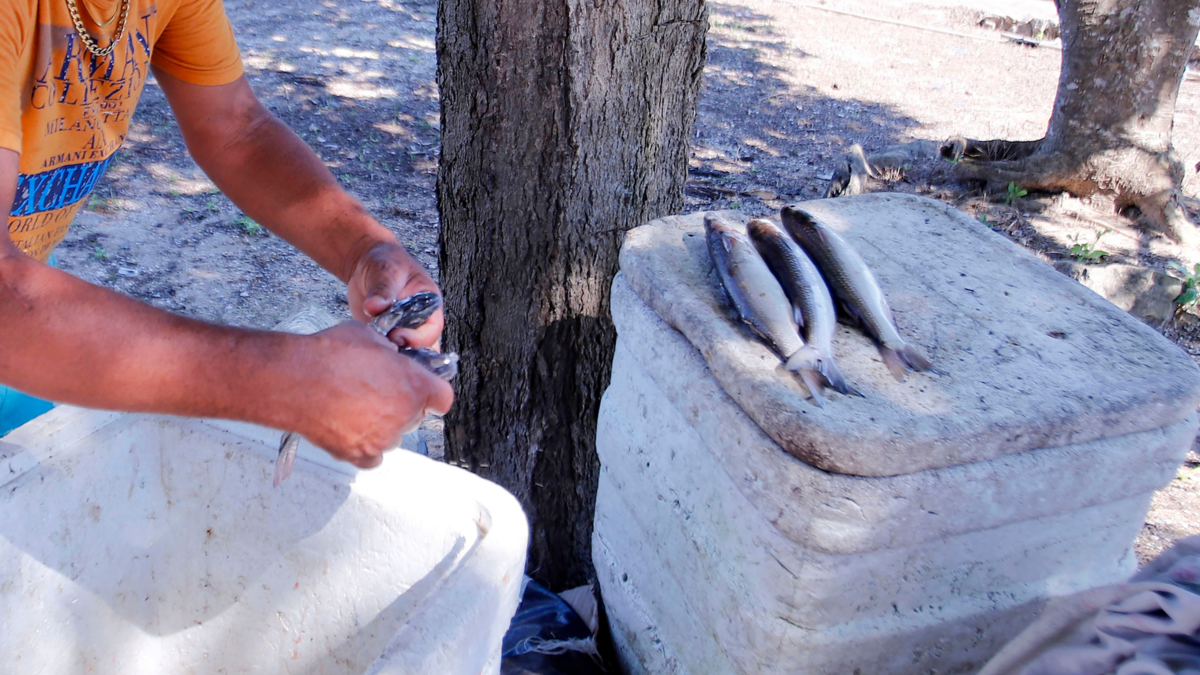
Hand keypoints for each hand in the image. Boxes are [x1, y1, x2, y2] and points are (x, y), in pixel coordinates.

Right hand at [284, 322, 453, 467]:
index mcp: (415, 385)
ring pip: (393, 435)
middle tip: (376, 391)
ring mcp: (383, 438)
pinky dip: (365, 445)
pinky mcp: (360, 455)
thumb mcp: (369, 337)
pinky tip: (349, 428)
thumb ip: (389, 352)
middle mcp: (404, 415)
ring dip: (381, 425)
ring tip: (354, 407)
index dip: (432, 392)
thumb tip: (391, 356)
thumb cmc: (328, 355)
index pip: (442, 397)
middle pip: (415, 416)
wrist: (294, 380)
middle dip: (401, 405)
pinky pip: (373, 456)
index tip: (424, 391)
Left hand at [347, 241, 443, 348]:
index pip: (431, 330)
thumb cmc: (385, 262)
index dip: (417, 338)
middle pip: (421, 347)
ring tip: (376, 349)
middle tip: (384, 345)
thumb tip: (375, 306)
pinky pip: (387, 350)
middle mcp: (420, 321)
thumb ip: (383, 289)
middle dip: (404, 351)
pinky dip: (379, 352)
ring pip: (405, 352)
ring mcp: (402, 329)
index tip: (396, 336)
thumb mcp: (387, 270)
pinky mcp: (385, 335)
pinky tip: (367, 348)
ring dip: (392, 354)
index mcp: (429, 304)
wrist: (366, 263)